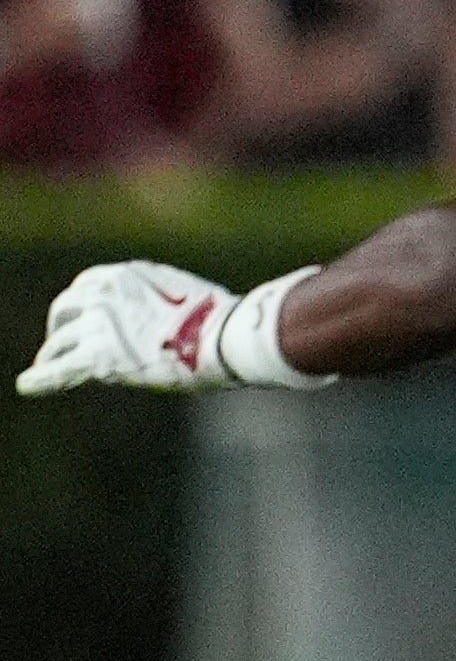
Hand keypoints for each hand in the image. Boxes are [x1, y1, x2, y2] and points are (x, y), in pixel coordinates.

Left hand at [20, 260, 241, 394]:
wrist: (223, 338)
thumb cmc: (218, 317)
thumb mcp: (185, 290)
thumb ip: (159, 293)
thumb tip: (162, 307)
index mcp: (122, 276)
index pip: (86, 286)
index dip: (81, 305)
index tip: (83, 317)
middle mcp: (100, 297)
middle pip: (65, 311)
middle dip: (61, 327)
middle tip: (62, 343)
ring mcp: (97, 329)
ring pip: (60, 344)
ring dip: (53, 354)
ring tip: (47, 367)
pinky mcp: (99, 361)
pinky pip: (60, 371)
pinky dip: (41, 380)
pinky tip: (27, 385)